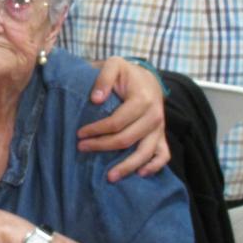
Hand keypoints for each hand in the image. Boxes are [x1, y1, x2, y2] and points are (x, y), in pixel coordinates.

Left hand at [78, 57, 168, 180]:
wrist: (147, 78)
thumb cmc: (126, 73)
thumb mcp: (114, 65)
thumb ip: (103, 78)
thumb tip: (95, 99)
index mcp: (142, 99)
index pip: (117, 122)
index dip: (97, 130)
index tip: (79, 134)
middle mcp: (154, 116)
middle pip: (127, 139)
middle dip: (103, 146)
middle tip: (82, 149)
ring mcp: (159, 128)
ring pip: (145, 152)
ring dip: (127, 166)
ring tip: (109, 177)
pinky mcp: (161, 135)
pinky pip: (163, 155)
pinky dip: (154, 167)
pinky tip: (140, 174)